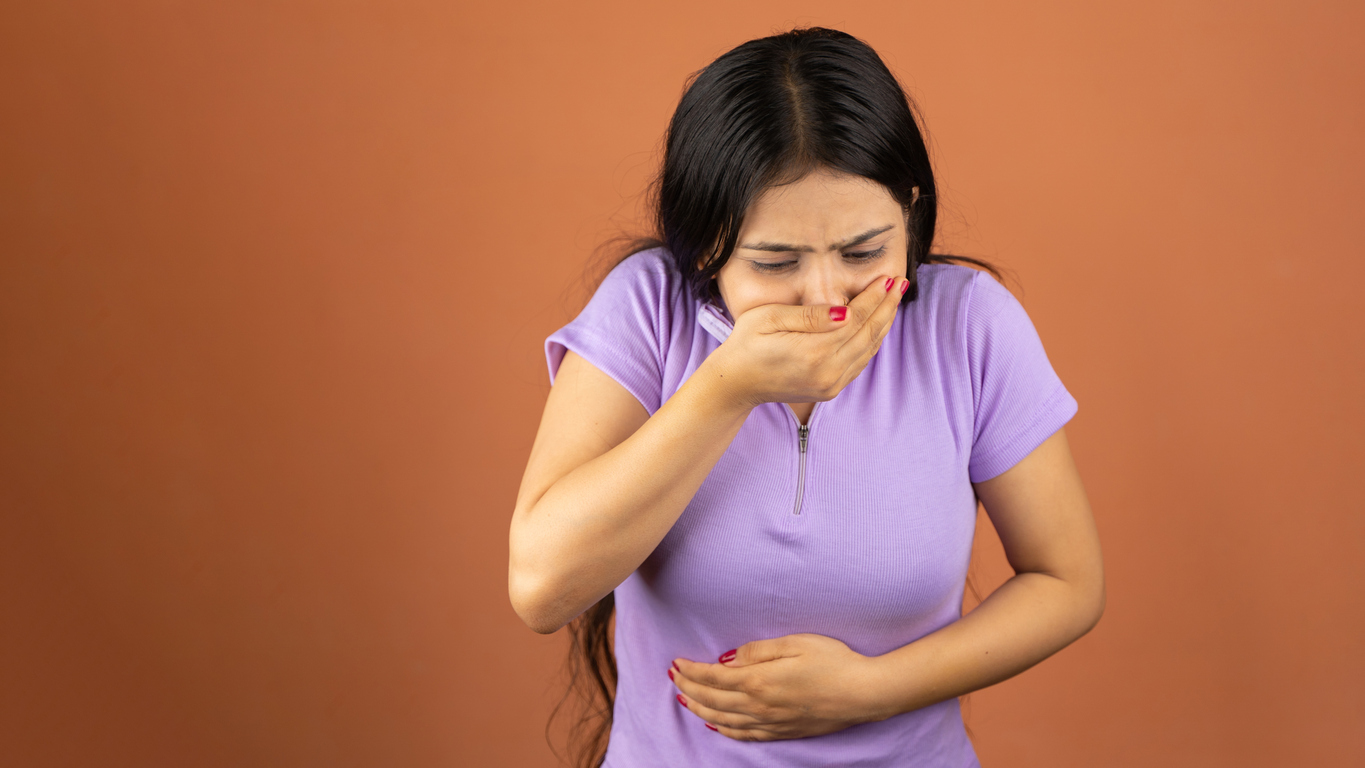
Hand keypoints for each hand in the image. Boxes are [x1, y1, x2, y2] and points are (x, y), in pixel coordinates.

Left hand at [668, 633, 886, 740]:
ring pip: (724, 719)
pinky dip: (724, 729)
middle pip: (712, 700)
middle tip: (673, 677)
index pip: (713, 678)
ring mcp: (771, 723)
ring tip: (684, 698)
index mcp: (759, 681)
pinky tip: (715, 724)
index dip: (691, 670)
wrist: (864, 693)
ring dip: (700, 708)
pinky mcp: (783, 732)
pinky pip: (744, 735)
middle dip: (689, 687)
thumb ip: (756, 651)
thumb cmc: (833, 661)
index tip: (675, 662)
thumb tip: (726, 660)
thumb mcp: (794, 643)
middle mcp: (760, 707)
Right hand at [705, 276, 906, 409]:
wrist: (735, 384)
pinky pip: (860, 362)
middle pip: (869, 334)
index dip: (874, 297)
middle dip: (887, 306)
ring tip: (894, 299)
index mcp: (813, 353)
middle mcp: (827, 372)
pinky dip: (872, 341)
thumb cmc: (746, 344)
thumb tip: (846, 312)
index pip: (855, 319)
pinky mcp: (830, 389)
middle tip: (901, 282)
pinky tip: (876, 323)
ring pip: (868, 350)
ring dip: (883, 323)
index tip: (888, 278)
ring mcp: (830, 384)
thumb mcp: (769, 319)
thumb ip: (810, 315)